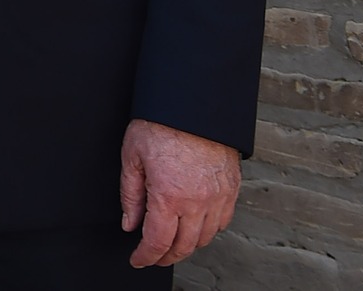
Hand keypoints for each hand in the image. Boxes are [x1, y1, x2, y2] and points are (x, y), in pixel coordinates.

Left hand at [121, 118, 240, 267]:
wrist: (193, 103)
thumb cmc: (161, 124)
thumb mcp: (132, 157)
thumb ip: (130, 195)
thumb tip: (130, 224)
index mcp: (169, 196)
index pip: (157, 242)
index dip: (145, 257)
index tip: (138, 260)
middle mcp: (197, 201)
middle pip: (183, 246)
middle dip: (165, 256)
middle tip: (153, 255)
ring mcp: (218, 196)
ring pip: (205, 237)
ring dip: (187, 245)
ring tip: (172, 241)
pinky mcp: (232, 188)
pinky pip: (223, 221)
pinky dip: (208, 229)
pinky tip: (195, 225)